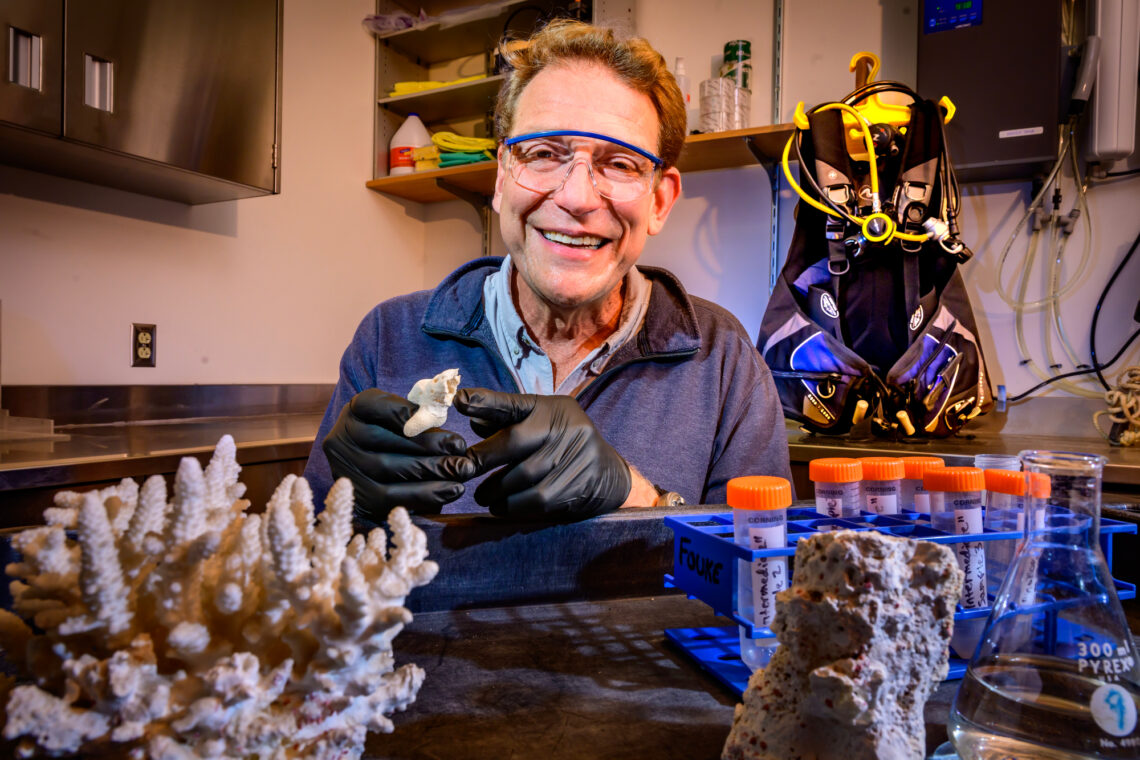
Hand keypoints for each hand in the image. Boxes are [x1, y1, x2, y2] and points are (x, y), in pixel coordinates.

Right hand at [322, 389, 474, 519]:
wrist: (376, 470)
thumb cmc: (399, 436)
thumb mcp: (402, 417)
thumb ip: (416, 415)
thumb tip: (440, 415)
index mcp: (353, 412)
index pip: (372, 405)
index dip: (402, 412)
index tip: (435, 417)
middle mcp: (340, 441)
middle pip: (382, 441)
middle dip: (427, 445)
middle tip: (461, 447)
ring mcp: (345, 472)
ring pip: (388, 470)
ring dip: (431, 470)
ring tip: (462, 469)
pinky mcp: (359, 500)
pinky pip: (393, 498)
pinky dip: (427, 494)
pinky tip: (453, 490)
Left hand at [453, 388, 631, 520]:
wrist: (608, 474)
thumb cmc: (561, 447)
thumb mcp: (538, 427)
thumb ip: (506, 423)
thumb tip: (472, 419)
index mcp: (550, 408)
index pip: (513, 402)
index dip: (486, 401)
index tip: (460, 400)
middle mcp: (566, 425)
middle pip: (515, 439)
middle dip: (484, 457)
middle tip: (463, 471)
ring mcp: (577, 453)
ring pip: (524, 474)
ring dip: (496, 489)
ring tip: (482, 496)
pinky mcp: (582, 481)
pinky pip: (539, 498)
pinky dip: (514, 506)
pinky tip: (501, 507)